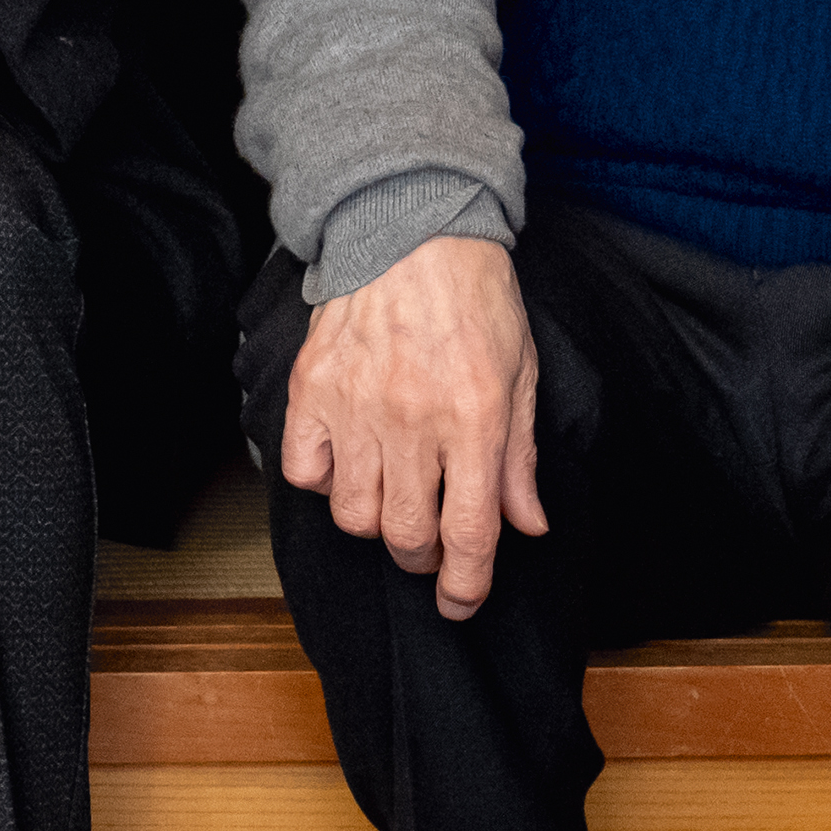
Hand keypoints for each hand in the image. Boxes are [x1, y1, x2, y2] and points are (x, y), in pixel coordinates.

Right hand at [278, 234, 548, 620]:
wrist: (411, 226)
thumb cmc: (475, 299)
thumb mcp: (521, 376)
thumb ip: (520, 458)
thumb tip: (527, 526)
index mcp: (475, 420)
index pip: (470, 534)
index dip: (467, 586)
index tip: (461, 604)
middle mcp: (413, 421)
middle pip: (406, 536)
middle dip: (423, 558)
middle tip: (431, 542)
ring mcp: (355, 406)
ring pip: (354, 514)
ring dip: (376, 523)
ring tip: (391, 497)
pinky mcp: (311, 388)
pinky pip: (304, 471)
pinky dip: (324, 483)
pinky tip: (346, 464)